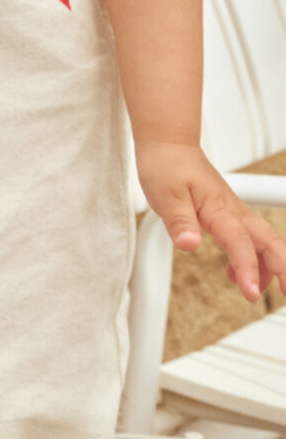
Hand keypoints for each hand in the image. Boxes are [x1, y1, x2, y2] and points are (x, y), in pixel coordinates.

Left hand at [138, 142, 285, 304]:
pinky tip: (236, 272)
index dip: (249, 269)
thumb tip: (189, 245)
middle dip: (283, 269)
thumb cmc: (167, 167)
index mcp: (219, 209)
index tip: (251, 293)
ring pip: (264, 240)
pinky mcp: (229, 213)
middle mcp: (233, 211)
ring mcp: (234, 212)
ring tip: (258, 290)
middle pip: (269, 242)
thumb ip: (180, 223)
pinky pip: (249, 237)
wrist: (169, 146)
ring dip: (269, 265)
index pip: (240, 244)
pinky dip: (251, 257)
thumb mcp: (165, 197)